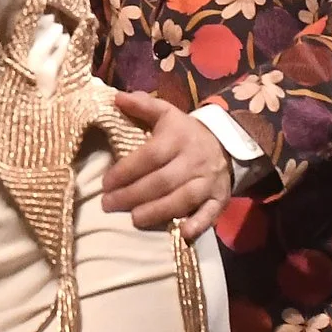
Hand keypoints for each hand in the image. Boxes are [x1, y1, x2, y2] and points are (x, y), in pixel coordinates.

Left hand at [104, 91, 232, 238]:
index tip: (105, 183)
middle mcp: (193, 160)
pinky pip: (210, 213)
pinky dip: (198, 224)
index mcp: (178, 137)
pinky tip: (183, 233)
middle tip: (108, 205)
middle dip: (133, 195)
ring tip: (134, 219)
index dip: (126, 171)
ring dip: (158, 211)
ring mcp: (208, 181)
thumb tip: (116, 98)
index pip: (149, 156)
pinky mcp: (220, 198)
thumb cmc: (185, 132)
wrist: (226, 143)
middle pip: (162, 181)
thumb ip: (142, 106)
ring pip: (183, 199)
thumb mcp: (166, 114)